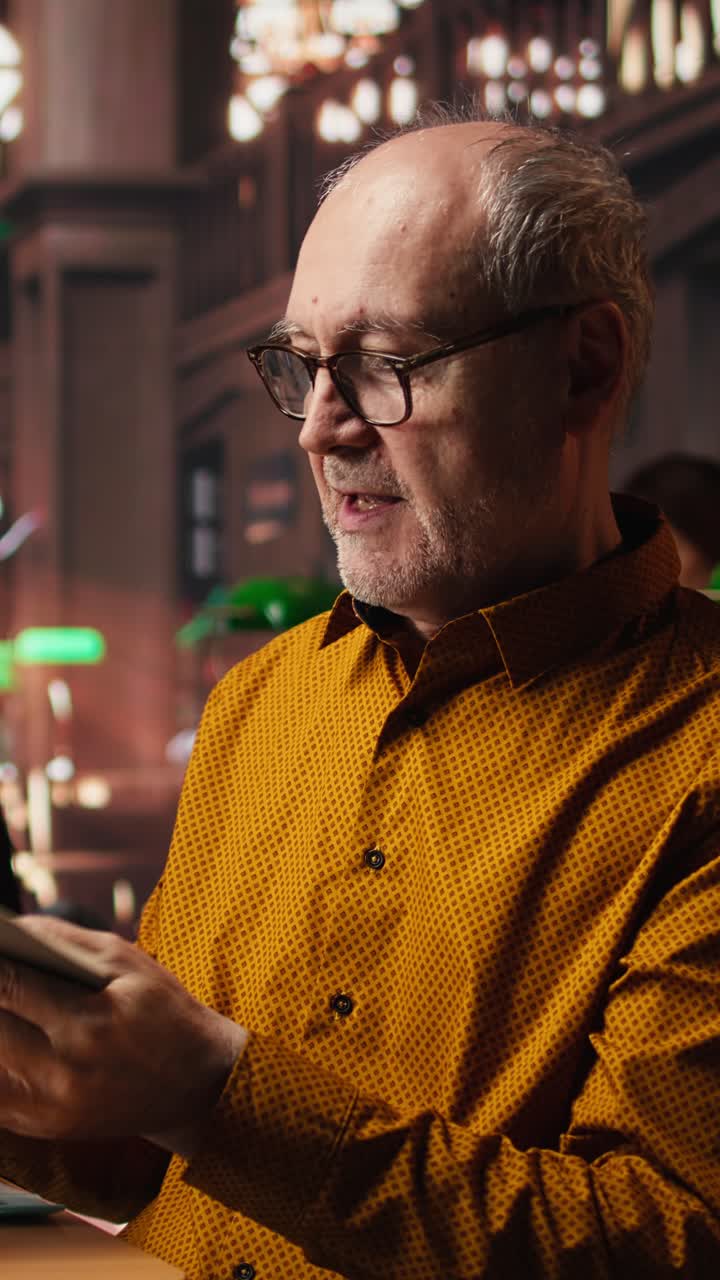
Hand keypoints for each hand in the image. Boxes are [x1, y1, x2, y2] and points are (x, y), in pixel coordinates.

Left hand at [0, 915, 246, 1154]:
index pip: (10, 988)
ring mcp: (51, 1110)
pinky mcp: (45, 1128)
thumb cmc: (164, 1011)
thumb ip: (65, 940)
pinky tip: (3, 1040)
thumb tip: (14, 927)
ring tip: (0, 1008)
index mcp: (87, 1026)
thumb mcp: (128, 962)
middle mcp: (63, 1075)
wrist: (198, 1084)